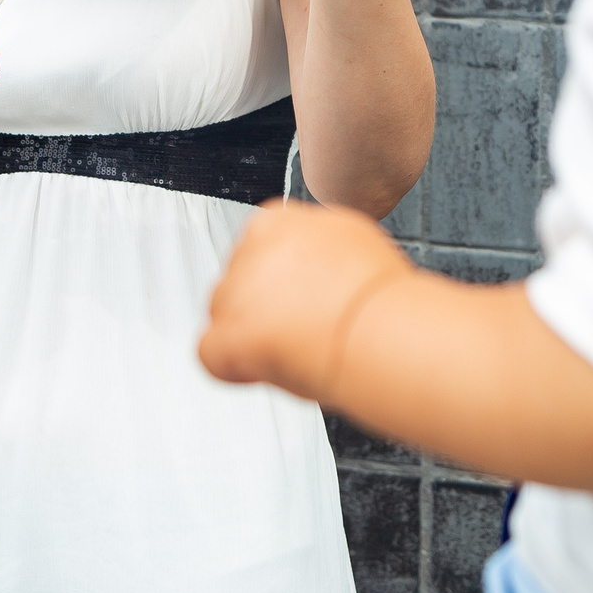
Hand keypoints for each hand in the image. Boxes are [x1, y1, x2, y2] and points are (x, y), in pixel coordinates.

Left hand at [200, 200, 416, 402]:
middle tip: (299, 328)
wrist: (381, 328)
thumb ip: (314, 251)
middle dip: (260, 305)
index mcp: (279, 221)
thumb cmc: (380, 297)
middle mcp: (252, 249)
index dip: (278, 278)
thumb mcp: (351, 244)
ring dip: (249, 333)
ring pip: (223, 313)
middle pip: (239, 279)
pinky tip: (264, 371)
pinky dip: (232, 367)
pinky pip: (211, 353)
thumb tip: (308, 270)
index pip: (258, 247)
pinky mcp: (229, 333)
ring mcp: (236, 290)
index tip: (298, 295)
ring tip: (293, 349)